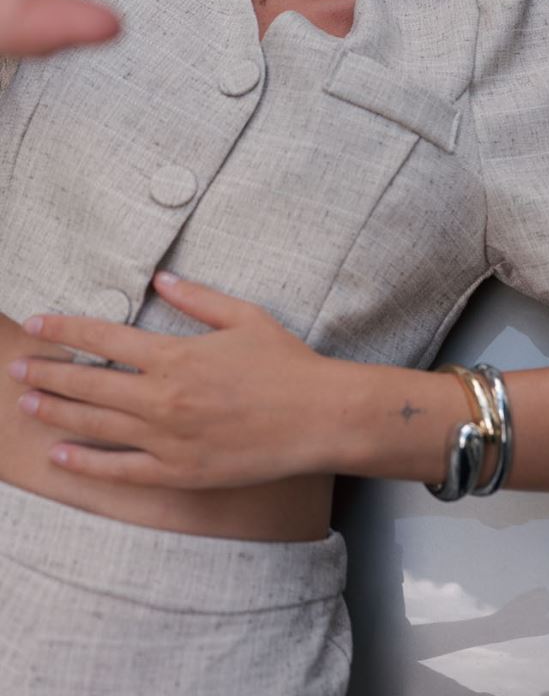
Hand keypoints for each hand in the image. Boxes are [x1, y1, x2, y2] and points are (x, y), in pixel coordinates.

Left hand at [8, 272, 338, 487]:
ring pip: (96, 426)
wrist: (318, 417)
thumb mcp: (244, 317)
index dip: (65, 330)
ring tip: (27, 405)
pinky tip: (60, 455)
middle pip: (89, 384)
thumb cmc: (286, 364)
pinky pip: (121, 470)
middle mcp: (163, 397)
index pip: (104, 338)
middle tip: (17, 368)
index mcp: (176, 355)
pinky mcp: (179, 472)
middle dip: (48, 374)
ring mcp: (168, 438)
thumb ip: (198, 298)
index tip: (36, 325)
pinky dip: (86, 463)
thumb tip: (162, 278)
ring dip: (56, 413)